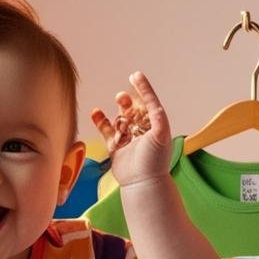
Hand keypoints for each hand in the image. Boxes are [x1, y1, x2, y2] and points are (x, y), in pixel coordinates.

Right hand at [90, 71, 171, 186]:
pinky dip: (100, 120)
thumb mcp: (161, 135)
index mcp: (155, 126)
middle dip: (128, 101)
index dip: (143, 88)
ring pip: (119, 118)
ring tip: (118, 108)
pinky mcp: (115, 147)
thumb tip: (153, 103)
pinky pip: (106, 129)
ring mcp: (128, 138)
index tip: (135, 75)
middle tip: (122, 98)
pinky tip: (96, 112)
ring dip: (117, 112)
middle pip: (133, 109)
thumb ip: (158, 117)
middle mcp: (142, 131)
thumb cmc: (154, 161)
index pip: (149, 102)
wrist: (142, 183)